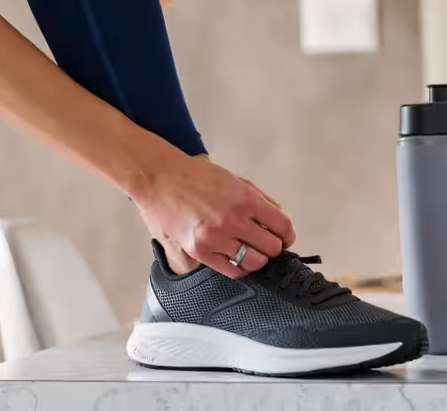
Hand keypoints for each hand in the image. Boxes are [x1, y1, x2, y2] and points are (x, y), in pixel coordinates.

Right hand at [133, 154, 295, 278]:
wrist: (159, 179)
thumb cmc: (195, 176)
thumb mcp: (234, 179)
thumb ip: (259, 198)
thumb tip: (277, 218)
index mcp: (246, 198)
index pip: (283, 226)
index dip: (287, 235)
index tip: (284, 237)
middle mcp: (233, 220)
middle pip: (272, 248)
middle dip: (272, 247)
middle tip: (264, 244)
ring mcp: (216, 237)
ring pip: (254, 262)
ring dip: (257, 258)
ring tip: (249, 251)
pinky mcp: (200, 251)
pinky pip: (232, 270)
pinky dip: (239, 267)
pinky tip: (235, 257)